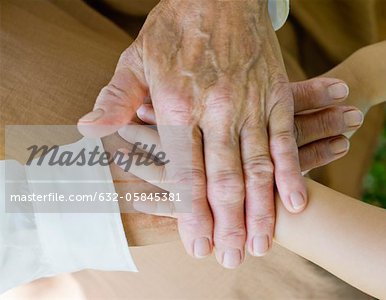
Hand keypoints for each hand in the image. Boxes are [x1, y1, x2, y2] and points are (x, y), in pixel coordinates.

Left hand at [78, 0, 305, 267]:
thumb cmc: (173, 29)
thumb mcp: (135, 59)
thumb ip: (117, 99)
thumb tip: (88, 129)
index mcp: (176, 106)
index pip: (185, 173)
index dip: (192, 214)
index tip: (199, 246)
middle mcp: (215, 109)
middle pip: (223, 179)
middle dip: (229, 224)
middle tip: (232, 258)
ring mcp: (250, 102)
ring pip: (257, 166)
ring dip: (261, 210)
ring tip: (263, 244)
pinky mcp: (276, 93)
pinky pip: (285, 139)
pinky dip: (292, 173)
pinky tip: (297, 203)